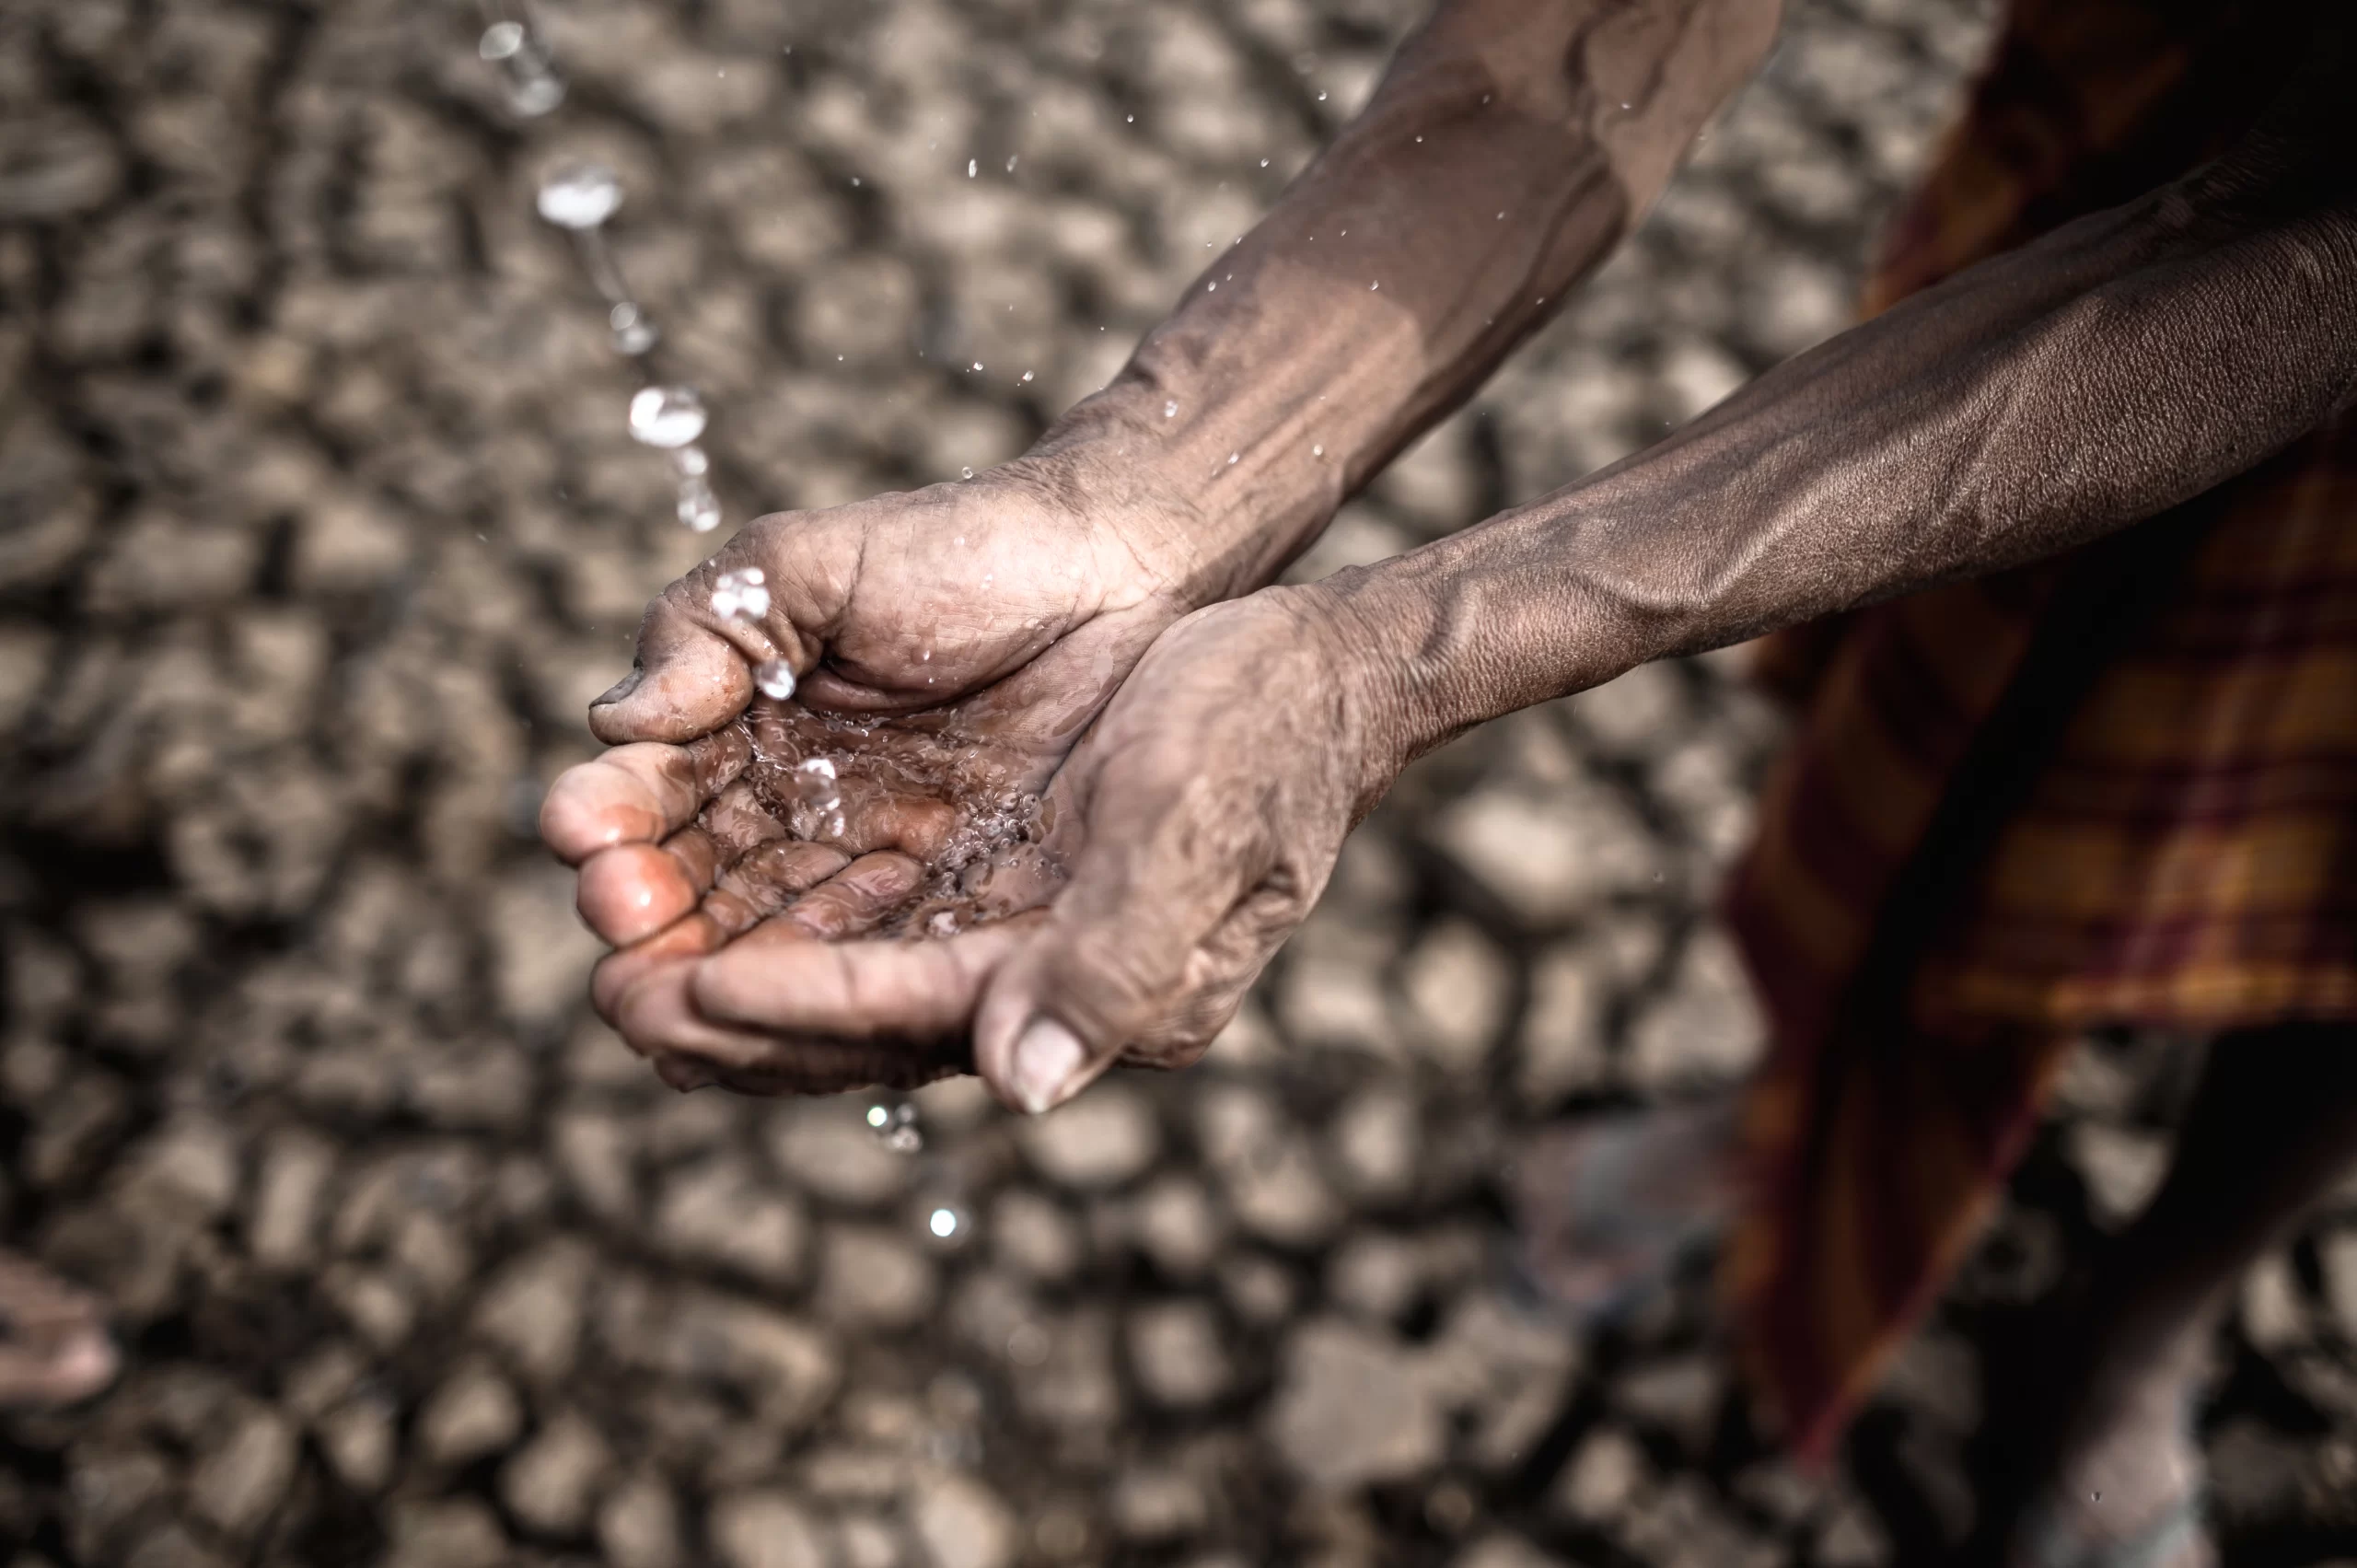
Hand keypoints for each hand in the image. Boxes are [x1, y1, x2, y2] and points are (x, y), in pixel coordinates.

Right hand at [540, 455, 1214, 1091]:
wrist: (1123, 572)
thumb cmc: (964, 551)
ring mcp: (879, 882)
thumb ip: (710, 633)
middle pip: (697, 904)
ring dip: (718, 989)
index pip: (653, 803)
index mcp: (743, 744)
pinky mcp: (962, 922)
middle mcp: (797, 829)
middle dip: (646, 927)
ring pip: (776, 960)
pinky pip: (887, 980)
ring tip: (671, 1005)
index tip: (582, 834)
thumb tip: (615, 721)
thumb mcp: (811, 569)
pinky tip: (782, 1019)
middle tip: (618, 935)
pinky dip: (829, 1008)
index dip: (610, 823)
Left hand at [621, 584, 1400, 1111]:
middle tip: (612, 995)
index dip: (796, 1006)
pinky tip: (706, 899)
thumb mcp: (1197, 831)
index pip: (911, 1014)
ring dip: (732, 967)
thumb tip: (1019, 1089)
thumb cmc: (1262, 736)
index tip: (684, 989)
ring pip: (842, 975)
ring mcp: (1011, 930)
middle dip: (732, 1014)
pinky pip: (863, 920)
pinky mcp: (995, 879)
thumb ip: (1112, 965)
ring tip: (625, 952)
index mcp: (1090, 985)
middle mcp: (1038, 981)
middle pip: (854, 1022)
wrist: (1307, 670)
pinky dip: (778, 915)